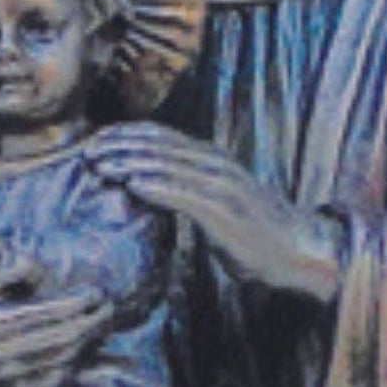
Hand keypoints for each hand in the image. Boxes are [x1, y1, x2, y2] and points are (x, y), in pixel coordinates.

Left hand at [87, 124, 341, 302]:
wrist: (298, 251)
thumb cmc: (255, 233)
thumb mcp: (218, 202)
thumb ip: (190, 190)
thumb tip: (153, 190)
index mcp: (212, 159)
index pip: (161, 136)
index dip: (126, 135)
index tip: (97, 141)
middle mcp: (216, 164)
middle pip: (159, 145)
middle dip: (120, 145)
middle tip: (88, 152)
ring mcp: (221, 185)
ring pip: (168, 165)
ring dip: (130, 163)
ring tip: (100, 167)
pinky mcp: (225, 210)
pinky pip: (185, 194)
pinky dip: (156, 186)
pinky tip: (132, 185)